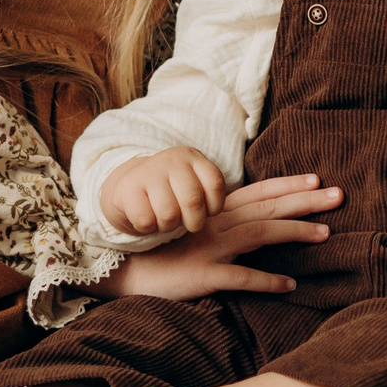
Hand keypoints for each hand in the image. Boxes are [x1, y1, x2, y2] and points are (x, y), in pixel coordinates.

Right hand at [94, 173, 340, 301]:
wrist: (124, 268)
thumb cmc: (161, 251)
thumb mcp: (193, 231)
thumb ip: (223, 226)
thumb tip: (256, 225)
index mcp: (214, 212)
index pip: (258, 192)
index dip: (289, 185)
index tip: (317, 180)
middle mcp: (216, 224)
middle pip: (268, 207)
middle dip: (306, 200)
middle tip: (339, 195)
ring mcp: (210, 248)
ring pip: (260, 234)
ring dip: (295, 231)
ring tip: (326, 233)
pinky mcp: (203, 275)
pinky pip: (240, 277)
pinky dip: (267, 281)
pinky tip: (290, 285)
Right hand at [99, 147, 227, 235]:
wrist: (126, 190)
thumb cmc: (170, 195)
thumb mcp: (194, 186)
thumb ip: (214, 194)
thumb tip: (259, 208)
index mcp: (193, 158)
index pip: (215, 184)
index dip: (213, 207)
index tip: (206, 212)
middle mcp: (171, 160)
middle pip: (193, 201)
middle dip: (193, 223)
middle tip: (186, 224)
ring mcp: (148, 172)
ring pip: (169, 214)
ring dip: (168, 226)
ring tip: (164, 220)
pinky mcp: (127, 189)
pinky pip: (146, 220)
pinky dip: (148, 228)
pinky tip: (146, 218)